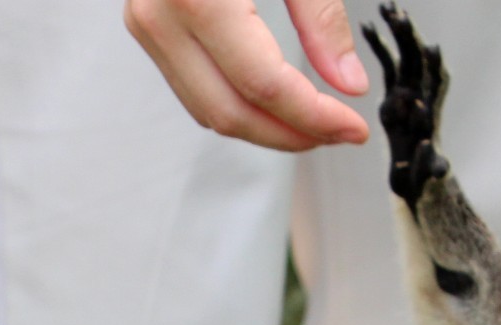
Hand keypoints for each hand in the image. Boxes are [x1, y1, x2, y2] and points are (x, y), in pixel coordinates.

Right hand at [125, 0, 370, 151]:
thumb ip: (321, 17)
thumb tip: (348, 82)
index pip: (265, 85)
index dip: (315, 117)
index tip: (354, 126)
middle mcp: (159, 12)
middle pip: (231, 112)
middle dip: (290, 135)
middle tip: (338, 132)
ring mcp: (146, 20)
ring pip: (209, 111)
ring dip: (264, 129)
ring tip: (313, 123)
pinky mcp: (148, 22)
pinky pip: (194, 87)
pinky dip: (238, 104)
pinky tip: (277, 103)